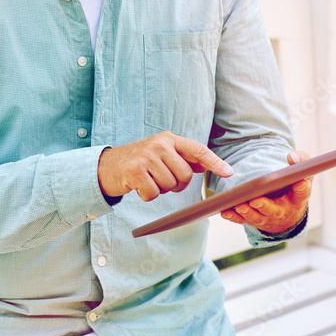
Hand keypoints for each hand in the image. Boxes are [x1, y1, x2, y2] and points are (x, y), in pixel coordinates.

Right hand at [98, 131, 232, 201]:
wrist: (106, 166)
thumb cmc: (138, 161)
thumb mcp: (160, 154)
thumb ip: (181, 158)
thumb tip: (204, 164)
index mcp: (168, 139)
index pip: (197, 150)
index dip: (214, 162)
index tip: (229, 172)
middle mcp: (158, 144)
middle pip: (184, 175)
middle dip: (176, 184)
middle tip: (160, 179)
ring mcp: (146, 157)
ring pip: (170, 186)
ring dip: (160, 189)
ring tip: (148, 180)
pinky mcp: (134, 171)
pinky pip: (154, 194)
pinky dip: (147, 195)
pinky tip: (138, 186)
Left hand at [221, 151, 311, 233]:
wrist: (288, 212)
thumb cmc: (294, 186)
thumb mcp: (302, 173)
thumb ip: (302, 161)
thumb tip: (292, 157)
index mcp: (297, 198)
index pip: (302, 192)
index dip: (301, 188)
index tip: (299, 183)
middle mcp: (283, 210)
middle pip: (274, 210)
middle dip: (264, 206)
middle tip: (256, 200)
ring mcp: (268, 217)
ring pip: (257, 217)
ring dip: (247, 212)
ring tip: (239, 205)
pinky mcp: (254, 220)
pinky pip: (243, 221)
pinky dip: (234, 217)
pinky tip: (225, 211)